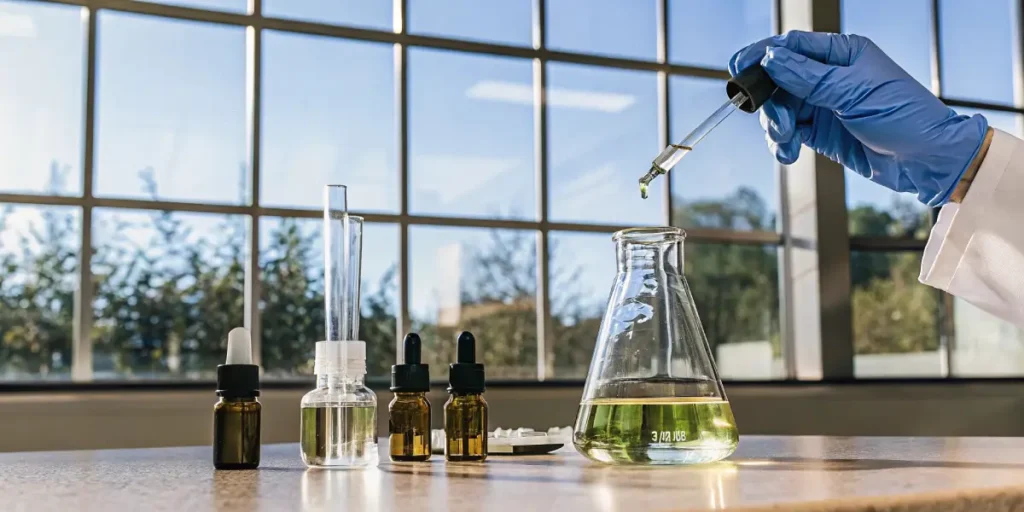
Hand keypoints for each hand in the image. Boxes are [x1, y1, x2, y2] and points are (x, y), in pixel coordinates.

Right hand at [730, 31, 987, 206]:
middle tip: (778, 123)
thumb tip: (770, 58)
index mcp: (841, 54)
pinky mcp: (820, 132)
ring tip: (786, 142)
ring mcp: (824, 104)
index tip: (739, 69)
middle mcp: (829, 76)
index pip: (792, 46)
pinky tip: (788, 154)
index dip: (762, 55)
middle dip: (771, 102)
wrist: (926, 161)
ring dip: (776, 126)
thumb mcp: (854, 93)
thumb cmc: (904, 116)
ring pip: (780, 108)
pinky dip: (782, 143)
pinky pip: (788, 132)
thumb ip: (808, 77)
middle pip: (779, 80)